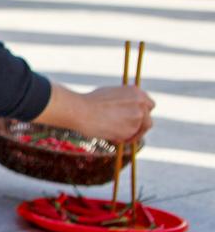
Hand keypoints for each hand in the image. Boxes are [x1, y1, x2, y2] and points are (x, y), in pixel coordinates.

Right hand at [40, 84, 154, 144]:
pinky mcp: (132, 130)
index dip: (142, 113)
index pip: (149, 105)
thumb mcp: (111, 94)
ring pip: (140, 131)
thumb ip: (125, 101)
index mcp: (136, 92)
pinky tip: (109, 135)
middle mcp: (141, 103)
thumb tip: (128, 111)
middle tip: (127, 131)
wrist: (81, 110)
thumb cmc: (89, 101)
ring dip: (130, 134)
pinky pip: (129, 138)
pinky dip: (122, 139)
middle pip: (148, 120)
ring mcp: (138, 117)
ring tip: (113, 134)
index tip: (134, 119)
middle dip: (139, 127)